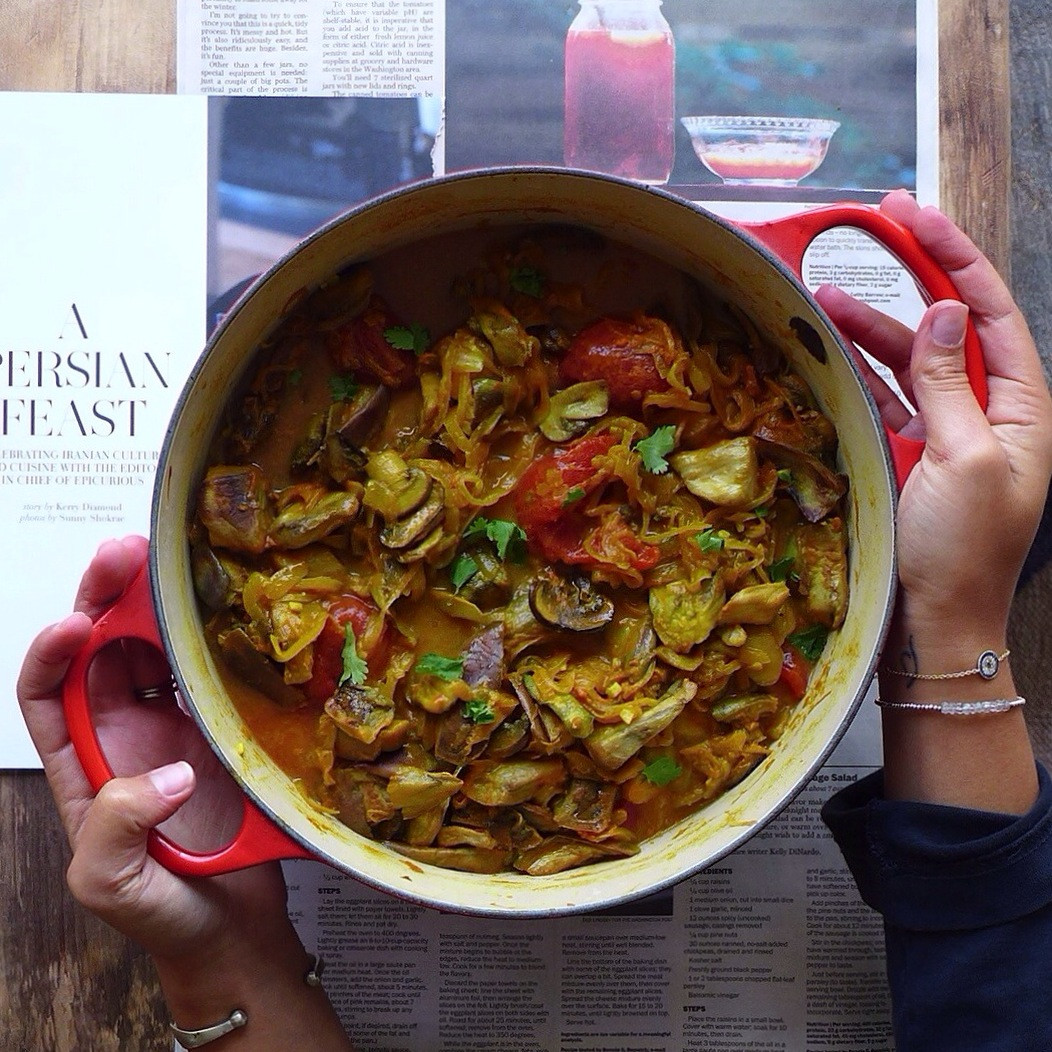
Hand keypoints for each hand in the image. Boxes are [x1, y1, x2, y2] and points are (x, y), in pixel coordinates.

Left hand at [19, 535, 352, 1044]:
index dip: (53, 652)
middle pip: (101, 653)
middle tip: (124, 557)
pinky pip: (211, 676)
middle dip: (104, 600)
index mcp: (84, 766)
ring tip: (171, 568)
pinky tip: (220, 614)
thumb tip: (166, 773)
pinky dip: (212, 641)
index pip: (47, 693)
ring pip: (156, 653)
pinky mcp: (224, 733)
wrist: (232, 931)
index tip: (79, 623)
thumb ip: (114, 828)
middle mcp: (125, 738)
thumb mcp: (108, 883)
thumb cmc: (162, 915)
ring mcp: (177, 731)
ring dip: (156, 608)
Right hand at [816, 190, 1051, 653]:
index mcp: (1021, 406)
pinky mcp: (908, 453)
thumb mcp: (966, 461)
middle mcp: (985, 409)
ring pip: (908, 358)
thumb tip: (945, 312)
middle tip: (871, 226)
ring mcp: (944, 431)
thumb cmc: (964, 554)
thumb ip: (953, 385)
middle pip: (948, 323)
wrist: (936, 625)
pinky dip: (857, 372)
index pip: (991, 310)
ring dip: (868, 326)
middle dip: (911, 275)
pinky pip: (885, 397)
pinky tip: (829, 353)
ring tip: (820, 298)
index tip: (912, 215)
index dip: (954, 256)